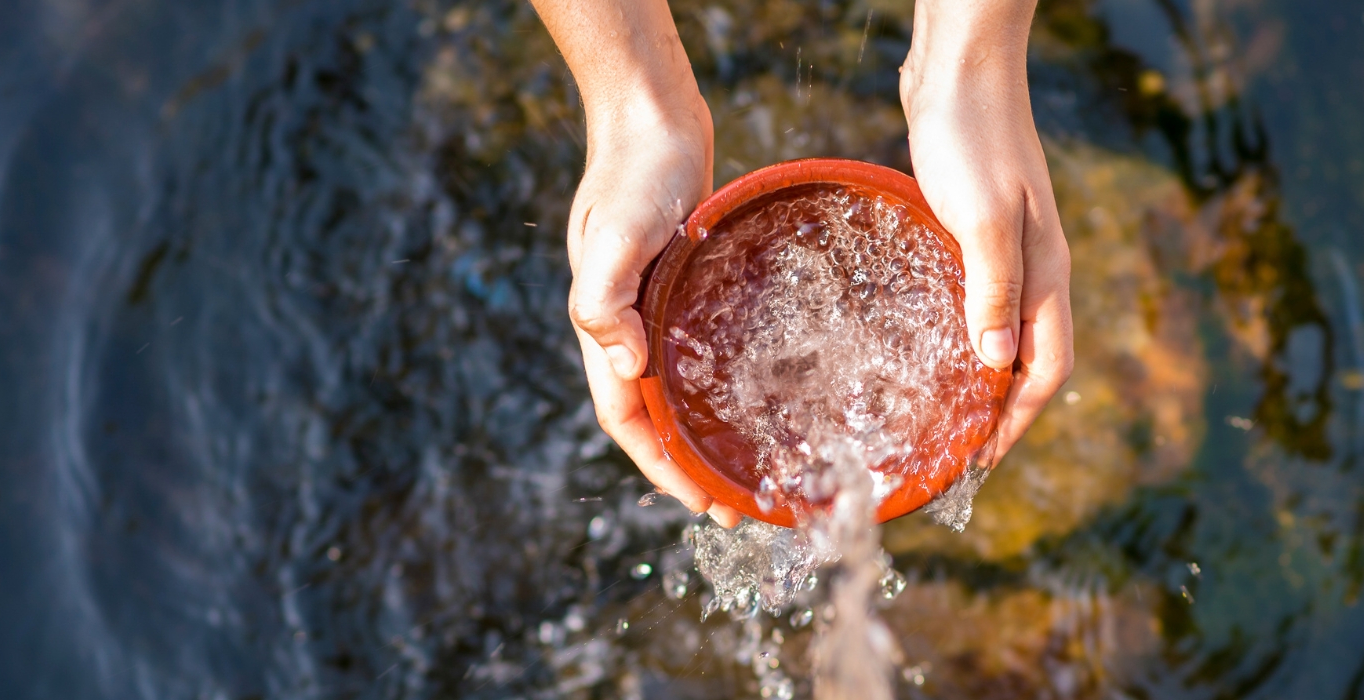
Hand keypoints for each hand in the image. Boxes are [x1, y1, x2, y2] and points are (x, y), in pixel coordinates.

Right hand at [537, 0, 741, 525]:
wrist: (651, 119)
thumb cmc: (633, 175)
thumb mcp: (616, 234)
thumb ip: (604, 299)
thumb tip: (625, 367)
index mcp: (606, 328)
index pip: (629, 419)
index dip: (662, 467)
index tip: (702, 503)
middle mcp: (628, 327)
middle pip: (655, 417)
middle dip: (690, 468)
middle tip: (740, 507)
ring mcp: (656, 308)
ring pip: (679, 389)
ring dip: (707, 433)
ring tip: (751, 466)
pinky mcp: (685, 287)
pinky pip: (700, 351)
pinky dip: (722, 384)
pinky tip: (759, 394)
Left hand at [902, 0, 1074, 464]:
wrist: (962, 69)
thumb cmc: (972, 138)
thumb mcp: (982, 217)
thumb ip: (992, 290)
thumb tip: (996, 366)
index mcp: (1045, 274)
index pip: (1047, 370)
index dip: (1018, 421)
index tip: (981, 462)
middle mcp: (1035, 270)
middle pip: (1032, 361)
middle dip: (1002, 413)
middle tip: (956, 453)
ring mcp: (1009, 250)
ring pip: (1004, 333)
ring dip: (981, 378)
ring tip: (941, 415)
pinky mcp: (978, 231)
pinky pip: (978, 301)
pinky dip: (961, 335)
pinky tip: (925, 342)